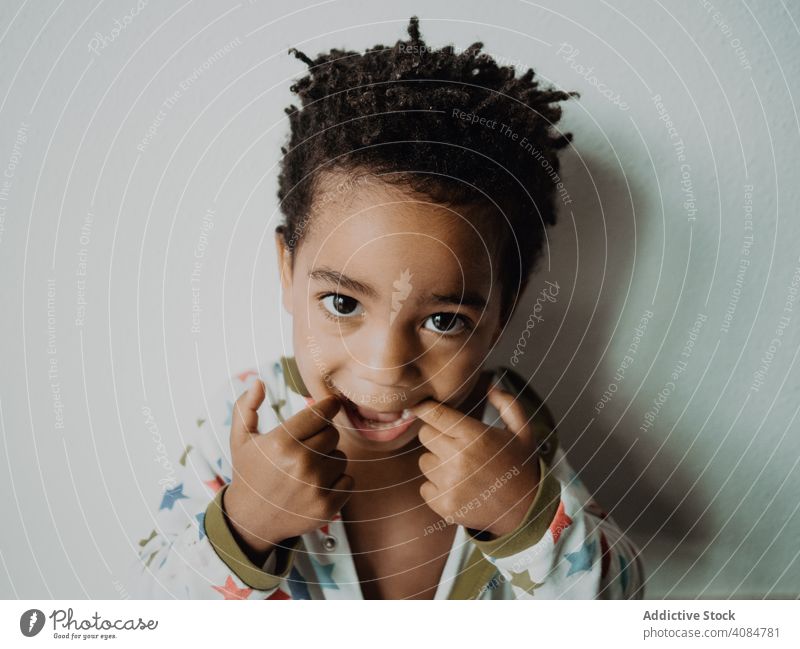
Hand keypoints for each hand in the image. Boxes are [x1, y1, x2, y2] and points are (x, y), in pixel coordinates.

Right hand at [223, 379, 353, 561]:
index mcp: (281, 441)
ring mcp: (315, 486)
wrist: (250, 521)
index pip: (322, 412)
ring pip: (342, 458)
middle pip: (333, 434)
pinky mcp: (327, 506)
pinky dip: (338, 482)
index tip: (329, 406)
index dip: (328, 407)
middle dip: (323, 437)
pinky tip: (317, 486)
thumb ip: (246, 407)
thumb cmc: (249, 474)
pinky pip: (349, 481)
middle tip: (307, 447)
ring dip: (330, 461)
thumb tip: (258, 381)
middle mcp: (300, 462)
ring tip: (308, 470)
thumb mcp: (240, 439)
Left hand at [410, 383, 541, 538]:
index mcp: (475, 436)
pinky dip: (436, 487)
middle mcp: (459, 459)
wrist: (526, 510)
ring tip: (462, 469)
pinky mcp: (444, 505)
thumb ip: (506, 403)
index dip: (425, 408)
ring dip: (437, 462)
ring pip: (424, 461)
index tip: (421, 406)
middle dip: (436, 435)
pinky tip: (459, 487)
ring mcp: (450, 484)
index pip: (435, 414)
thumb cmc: (521, 465)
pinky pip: (424, 487)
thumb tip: (489, 383)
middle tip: (456, 444)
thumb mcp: (522, 430)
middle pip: (425, 435)